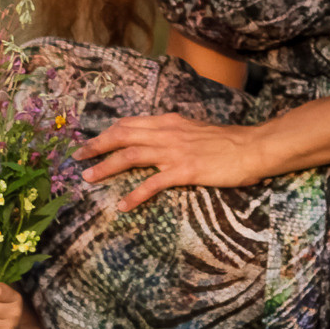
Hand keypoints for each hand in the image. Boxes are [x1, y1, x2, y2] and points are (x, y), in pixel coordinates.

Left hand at [74, 111, 265, 209]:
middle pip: (121, 136)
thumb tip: (157, 139)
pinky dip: (134, 195)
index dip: (107, 132)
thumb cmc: (228, 141)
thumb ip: (174, 132)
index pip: (129, 124)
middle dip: (96, 146)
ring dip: (105, 167)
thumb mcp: (195, 129)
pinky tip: (122, 206)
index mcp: (168, 122)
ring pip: (130, 156)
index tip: (91, 141)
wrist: (252, 147)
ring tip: (88, 177)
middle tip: (77, 156)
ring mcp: (174, 152)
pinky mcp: (184, 171)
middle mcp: (166, 133)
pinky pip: (152, 184)